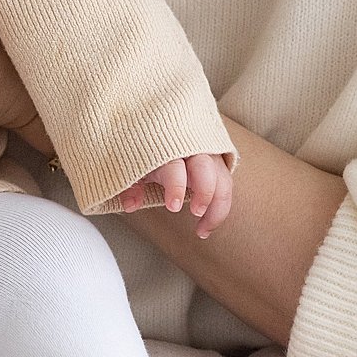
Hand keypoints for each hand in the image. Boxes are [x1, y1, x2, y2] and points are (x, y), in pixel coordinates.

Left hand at [108, 151, 233, 236]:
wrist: (160, 127)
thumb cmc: (147, 151)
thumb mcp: (133, 166)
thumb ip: (130, 186)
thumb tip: (130, 205)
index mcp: (166, 149)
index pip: (174, 167)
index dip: (175, 187)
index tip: (173, 206)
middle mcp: (191, 149)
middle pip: (205, 168)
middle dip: (205, 191)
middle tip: (196, 212)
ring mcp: (208, 154)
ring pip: (222, 178)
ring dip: (218, 205)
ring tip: (204, 228)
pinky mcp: (219, 161)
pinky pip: (226, 182)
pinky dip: (222, 204)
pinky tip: (209, 222)